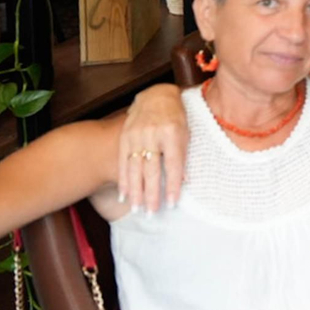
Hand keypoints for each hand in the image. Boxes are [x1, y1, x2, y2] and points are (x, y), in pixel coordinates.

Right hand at [117, 84, 189, 212]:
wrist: (156, 96)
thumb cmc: (177, 117)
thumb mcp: (186, 134)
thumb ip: (183, 157)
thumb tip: (184, 183)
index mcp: (173, 133)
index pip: (173, 165)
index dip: (173, 185)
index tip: (173, 203)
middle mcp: (153, 135)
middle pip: (152, 170)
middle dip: (151, 193)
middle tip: (151, 213)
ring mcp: (136, 135)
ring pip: (135, 168)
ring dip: (135, 191)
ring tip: (136, 209)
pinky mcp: (125, 137)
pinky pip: (123, 161)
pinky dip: (124, 180)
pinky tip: (124, 195)